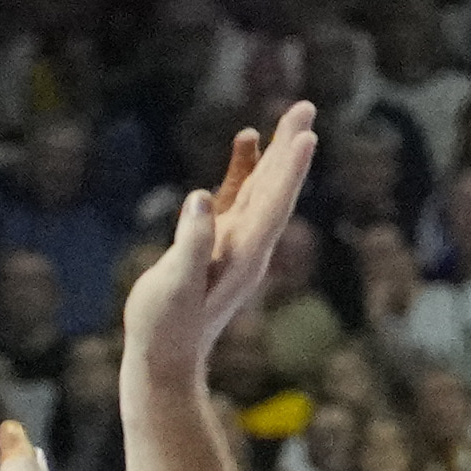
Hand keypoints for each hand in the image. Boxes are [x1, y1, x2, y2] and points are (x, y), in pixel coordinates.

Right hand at [124, 108, 322, 386]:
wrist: (163, 363)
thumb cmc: (163, 329)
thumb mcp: (172, 287)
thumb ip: (190, 242)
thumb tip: (200, 197)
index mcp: (243, 256)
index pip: (273, 205)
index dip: (289, 170)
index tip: (306, 135)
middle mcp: (248, 247)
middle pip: (276, 189)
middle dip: (291, 148)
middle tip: (305, 107)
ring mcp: (235, 244)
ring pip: (262, 189)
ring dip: (276, 153)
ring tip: (292, 116)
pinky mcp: (217, 245)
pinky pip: (238, 198)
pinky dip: (244, 170)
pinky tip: (246, 143)